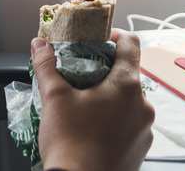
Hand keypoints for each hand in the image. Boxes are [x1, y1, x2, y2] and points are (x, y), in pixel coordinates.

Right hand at [32, 29, 154, 170]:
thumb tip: (39, 44)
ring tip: (84, 106)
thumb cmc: (69, 143)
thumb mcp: (54, 98)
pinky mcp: (141, 149)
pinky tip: (93, 129)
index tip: (97, 39)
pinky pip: (130, 125)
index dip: (114, 35)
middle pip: (129, 74)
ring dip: (111, 98)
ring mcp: (145, 129)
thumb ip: (47, 66)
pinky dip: (115, 121)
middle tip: (81, 75)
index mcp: (127, 86)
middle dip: (106, 71)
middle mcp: (143, 105)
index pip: (131, 44)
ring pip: (129, 101)